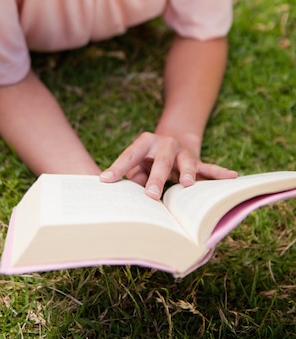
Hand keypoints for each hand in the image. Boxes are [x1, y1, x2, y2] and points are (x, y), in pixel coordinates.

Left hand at [100, 131, 236, 199]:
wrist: (172, 140)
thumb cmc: (147, 160)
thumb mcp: (136, 164)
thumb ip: (132, 176)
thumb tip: (127, 198)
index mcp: (144, 142)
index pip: (129, 155)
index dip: (117, 168)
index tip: (106, 180)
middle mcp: (164, 144)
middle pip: (160, 160)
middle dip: (156, 178)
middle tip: (151, 195)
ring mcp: (182, 152)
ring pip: (186, 162)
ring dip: (186, 173)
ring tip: (187, 184)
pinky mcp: (196, 161)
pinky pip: (208, 168)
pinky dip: (219, 173)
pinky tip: (232, 176)